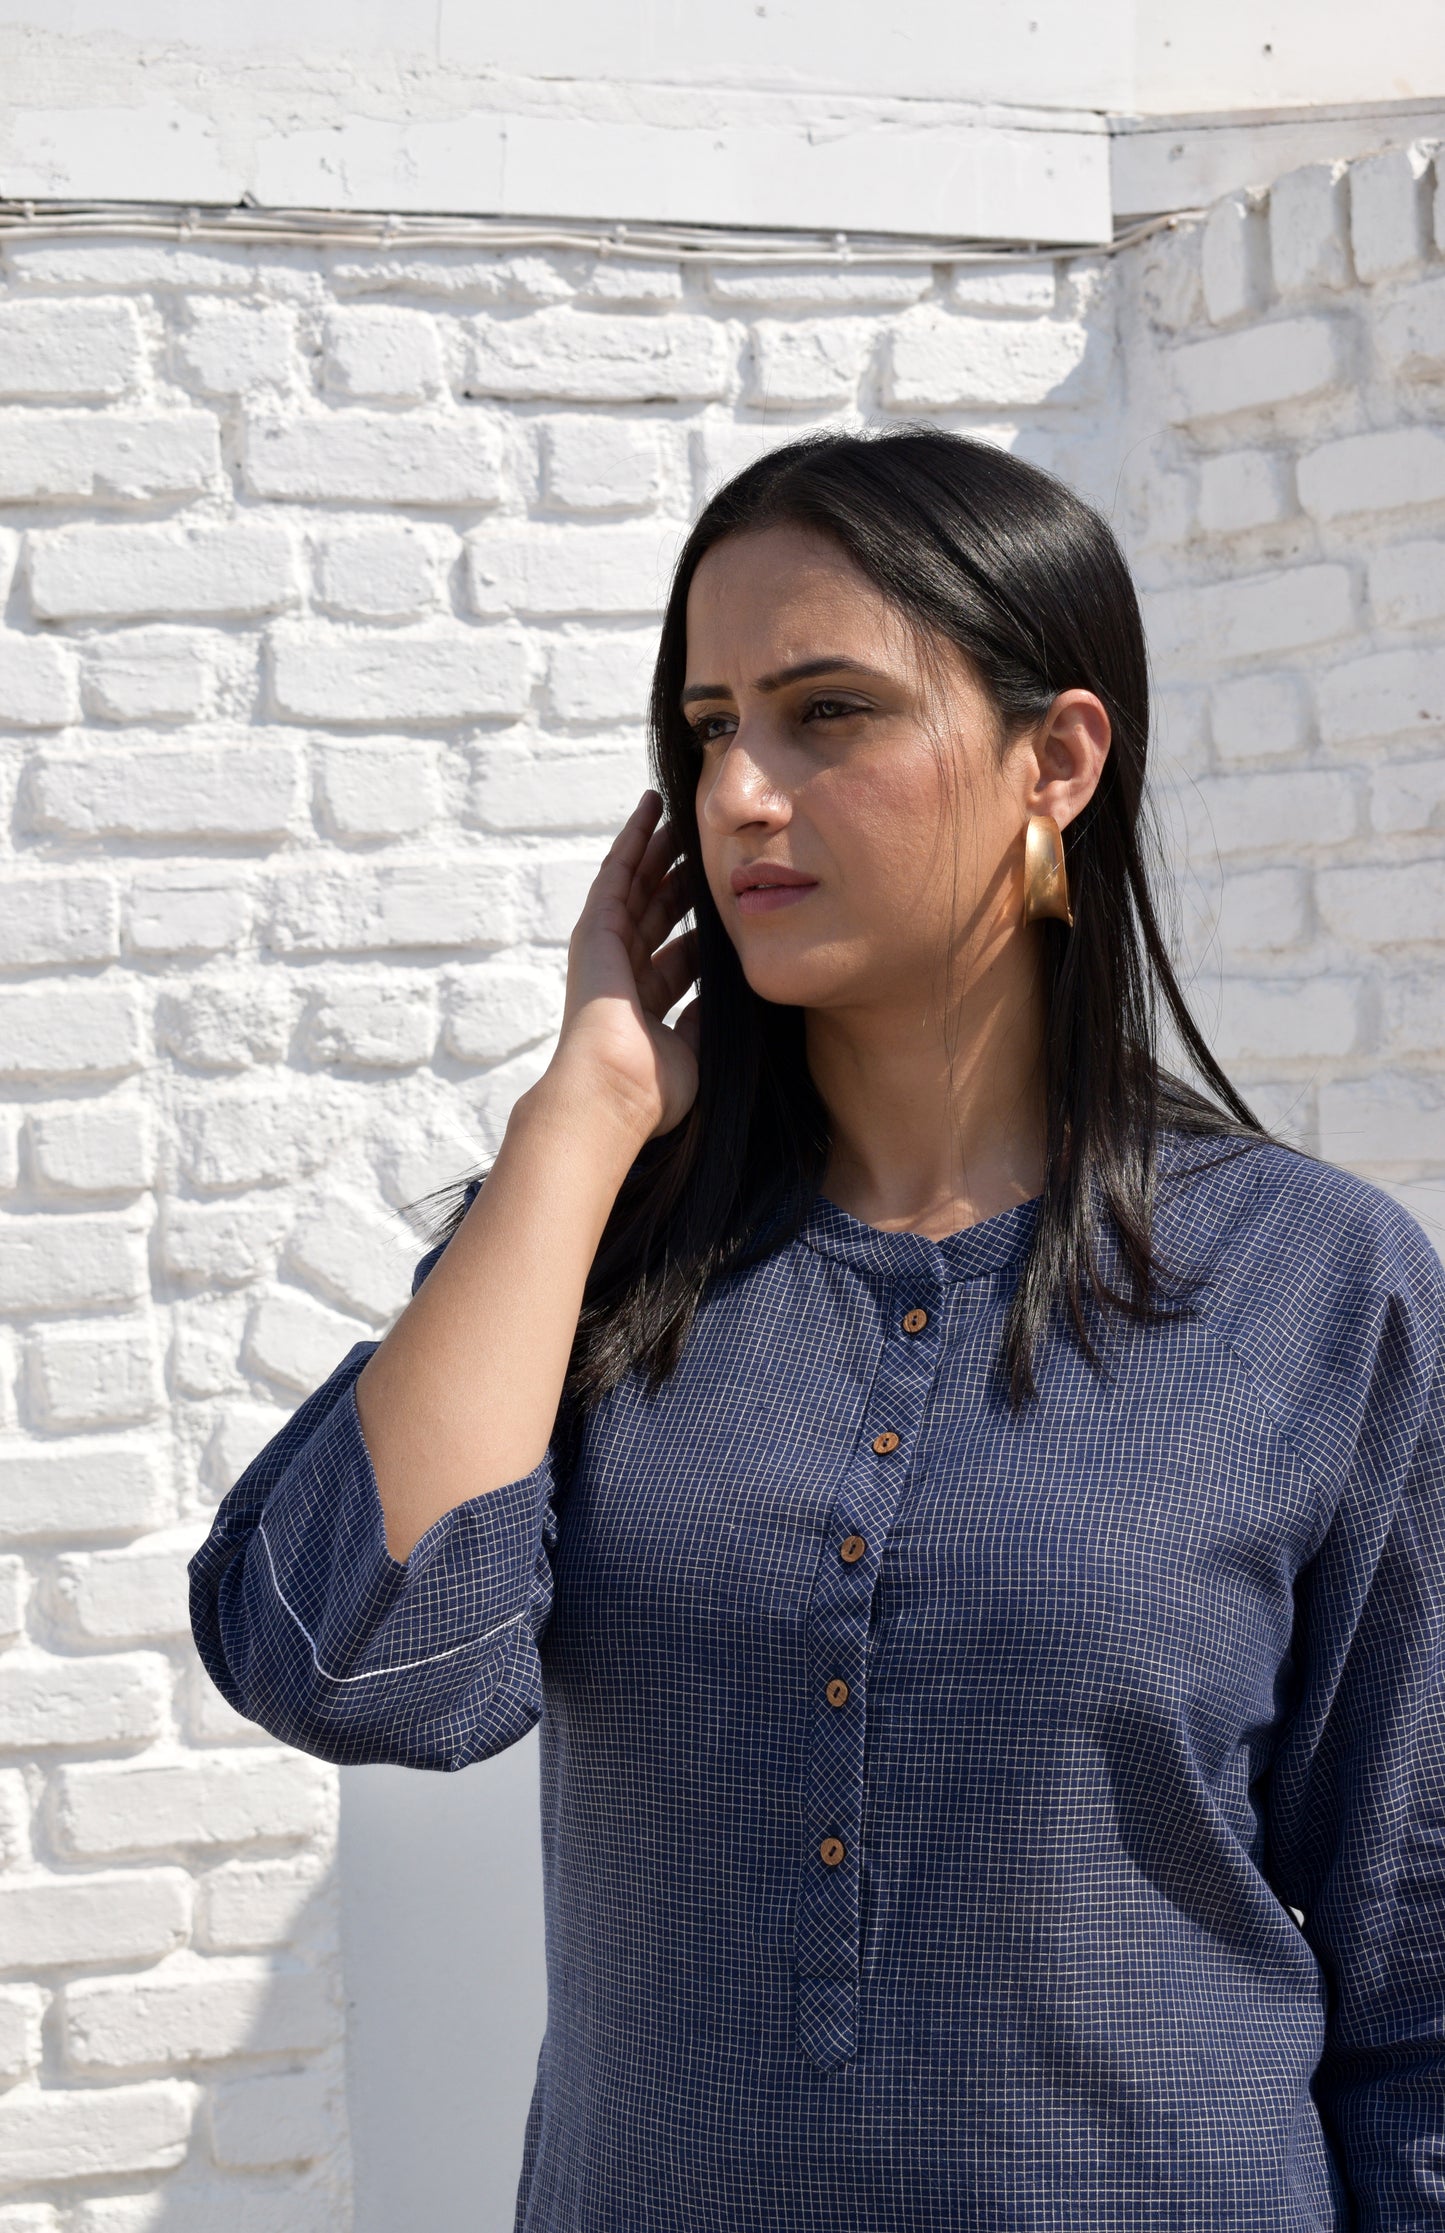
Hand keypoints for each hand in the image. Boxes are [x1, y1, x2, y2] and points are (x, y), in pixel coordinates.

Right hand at [541, 790, 700, 1142]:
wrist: (614, 1091)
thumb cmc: (653, 1088)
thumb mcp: (697, 1048)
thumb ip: (709, 1018)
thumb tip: (728, 997)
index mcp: (646, 1003)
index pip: (678, 954)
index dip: (702, 926)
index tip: (727, 900)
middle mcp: (623, 972)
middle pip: (657, 912)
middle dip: (679, 876)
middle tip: (705, 842)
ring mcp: (606, 948)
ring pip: (638, 883)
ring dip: (658, 847)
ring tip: (678, 811)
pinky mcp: (595, 928)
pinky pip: (617, 871)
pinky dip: (633, 837)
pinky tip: (651, 806)